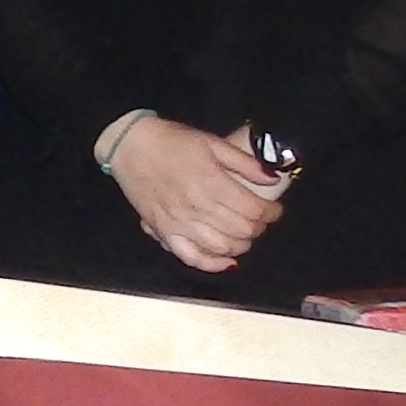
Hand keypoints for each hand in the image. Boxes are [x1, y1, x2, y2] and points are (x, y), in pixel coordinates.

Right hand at [110, 117, 289, 274]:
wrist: (130, 145)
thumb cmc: (172, 141)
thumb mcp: (213, 143)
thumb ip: (245, 163)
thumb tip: (272, 178)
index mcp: (212, 183)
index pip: (253, 210)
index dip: (271, 213)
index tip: (275, 210)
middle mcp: (197, 207)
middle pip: (242, 231)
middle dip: (259, 228)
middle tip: (260, 220)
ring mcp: (179, 223)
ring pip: (222, 247)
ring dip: (241, 245)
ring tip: (244, 235)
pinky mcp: (164, 231)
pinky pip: (191, 257)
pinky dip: (212, 264)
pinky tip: (226, 262)